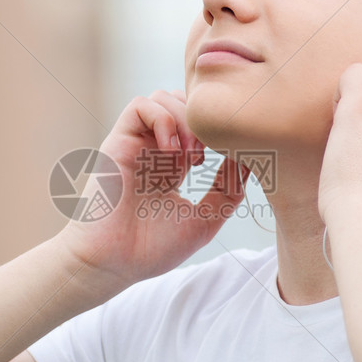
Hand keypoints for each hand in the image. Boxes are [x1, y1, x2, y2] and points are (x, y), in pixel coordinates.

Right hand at [58, 90, 244, 285]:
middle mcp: (153, 150)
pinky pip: (140, 106)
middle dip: (203, 120)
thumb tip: (249, 160)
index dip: (216, 130)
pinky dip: (163, 120)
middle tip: (209, 156)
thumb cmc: (150, 249)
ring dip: (185, 119)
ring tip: (191, 157)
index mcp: (172, 165)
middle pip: (182, 102)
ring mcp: (135, 144)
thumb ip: (228, 191)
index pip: (197, 124)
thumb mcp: (204, 220)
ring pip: (163, 97)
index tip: (228, 157)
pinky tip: (171, 153)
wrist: (112, 263)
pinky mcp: (117, 142)